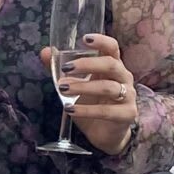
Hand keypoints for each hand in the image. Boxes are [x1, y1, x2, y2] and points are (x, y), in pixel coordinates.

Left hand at [41, 31, 137, 156]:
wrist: (105, 134)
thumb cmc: (93, 104)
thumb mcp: (76, 85)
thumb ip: (62, 69)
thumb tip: (45, 52)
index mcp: (113, 66)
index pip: (112, 47)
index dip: (101, 41)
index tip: (84, 39)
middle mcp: (124, 78)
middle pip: (110, 64)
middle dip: (87, 64)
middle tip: (66, 68)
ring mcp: (128, 96)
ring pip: (108, 87)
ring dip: (83, 87)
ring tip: (63, 89)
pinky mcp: (127, 114)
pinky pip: (107, 111)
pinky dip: (86, 110)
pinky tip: (70, 110)